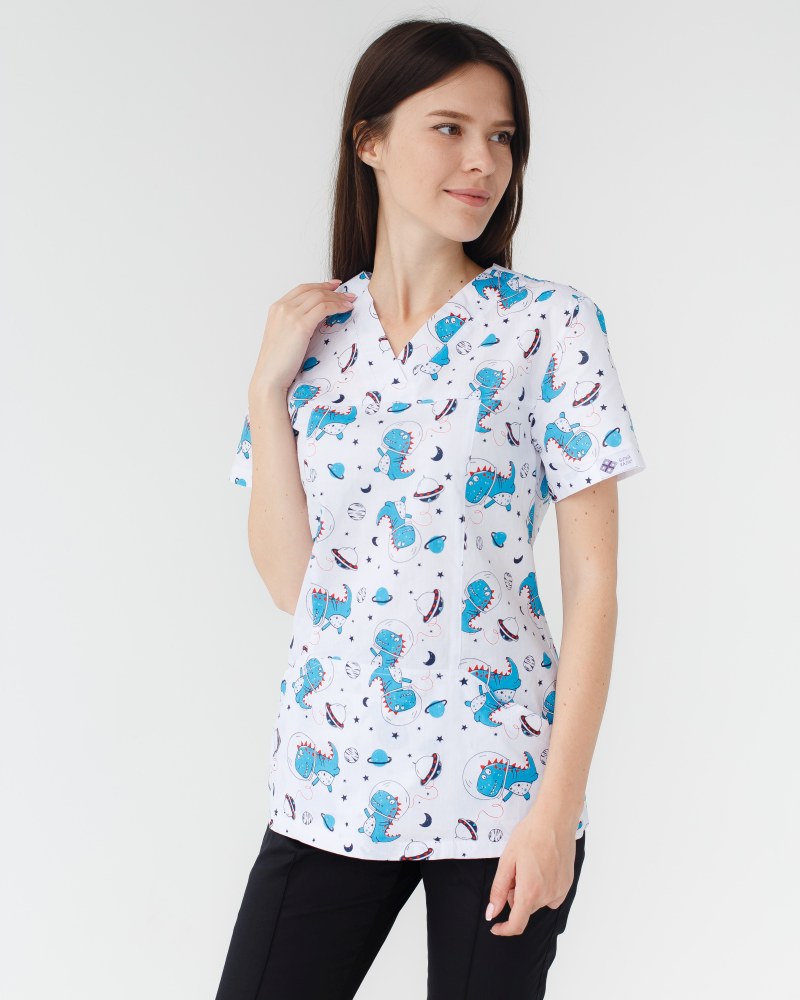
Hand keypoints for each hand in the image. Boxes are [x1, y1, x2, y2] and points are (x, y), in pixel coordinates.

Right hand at [248, 279, 356, 400]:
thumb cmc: (278, 363)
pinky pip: (324, 308)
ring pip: (319, 297)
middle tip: (348, 294)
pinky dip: (337, 306)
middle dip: (333, 290)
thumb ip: (294, 323)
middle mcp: (282, 307)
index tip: (335, 286)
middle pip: (312, 291)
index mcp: (276, 308)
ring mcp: (290, 315)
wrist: (270, 376)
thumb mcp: (284, 336)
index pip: (302, 289)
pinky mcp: (300, 325)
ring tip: (350, 302)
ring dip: (338, 298)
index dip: (320, 285)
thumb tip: (315, 319)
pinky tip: (345, 310)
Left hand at [485, 808, 576, 936]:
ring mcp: (560, 891)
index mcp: (530, 892)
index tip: (495, 925)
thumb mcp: (507, 861)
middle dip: (515, 895)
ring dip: (529, 891)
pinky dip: (542, 888)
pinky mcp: (568, 884)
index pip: (517, 924)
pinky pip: (550, 895)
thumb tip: (492, 913)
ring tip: (529, 864)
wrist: (555, 820)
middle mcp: (548, 896)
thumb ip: (499, 890)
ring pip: (537, 901)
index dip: (504, 929)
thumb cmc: (529, 835)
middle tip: (514, 870)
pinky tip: (541, 867)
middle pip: (525, 908)